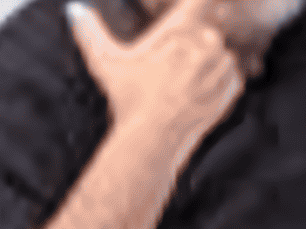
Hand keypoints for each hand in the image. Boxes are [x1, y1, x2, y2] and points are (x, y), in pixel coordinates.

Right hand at [67, 0, 242, 147]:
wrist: (155, 138)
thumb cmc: (128, 99)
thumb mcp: (105, 62)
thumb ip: (89, 32)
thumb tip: (74, 8)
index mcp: (179, 30)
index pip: (200, 1)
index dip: (200, 4)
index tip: (195, 11)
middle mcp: (205, 44)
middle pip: (209, 32)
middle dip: (196, 44)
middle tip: (175, 68)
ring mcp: (220, 68)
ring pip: (221, 55)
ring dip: (208, 64)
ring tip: (183, 84)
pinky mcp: (230, 90)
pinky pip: (231, 76)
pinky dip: (219, 82)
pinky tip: (198, 93)